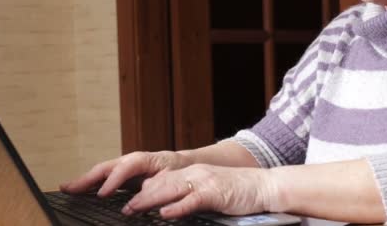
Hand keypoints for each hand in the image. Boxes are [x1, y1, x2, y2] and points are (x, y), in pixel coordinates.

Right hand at [60, 151, 192, 196]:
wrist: (183, 163)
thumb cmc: (177, 171)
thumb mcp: (170, 179)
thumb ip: (154, 188)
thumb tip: (137, 200)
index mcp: (143, 159)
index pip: (124, 168)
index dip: (112, 181)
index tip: (101, 194)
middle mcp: (130, 160)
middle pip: (105, 167)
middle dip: (87, 178)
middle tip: (68, 188)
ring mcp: (125, 165)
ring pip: (101, 171)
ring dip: (84, 180)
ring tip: (67, 188)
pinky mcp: (123, 173)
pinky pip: (104, 176)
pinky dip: (91, 182)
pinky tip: (80, 189)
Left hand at [121, 164, 275, 218]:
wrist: (263, 186)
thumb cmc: (237, 191)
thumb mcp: (208, 190)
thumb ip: (187, 193)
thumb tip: (165, 204)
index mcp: (192, 172)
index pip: (161, 179)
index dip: (142, 190)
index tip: (127, 201)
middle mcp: (195, 173)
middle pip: (161, 183)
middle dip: (140, 196)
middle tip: (124, 207)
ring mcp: (205, 181)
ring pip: (171, 188)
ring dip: (150, 199)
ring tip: (133, 208)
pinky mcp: (216, 192)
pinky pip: (193, 199)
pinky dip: (178, 206)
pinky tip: (166, 213)